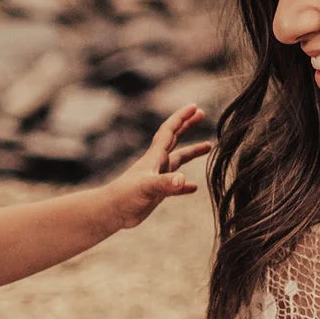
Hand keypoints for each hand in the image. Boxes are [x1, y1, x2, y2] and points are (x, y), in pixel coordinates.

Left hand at [104, 104, 213, 230]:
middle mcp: (157, 163)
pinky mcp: (157, 192)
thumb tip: (182, 180)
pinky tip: (193, 188)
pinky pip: (175, 185)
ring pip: (178, 160)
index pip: (170, 131)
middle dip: (187, 125)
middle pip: (174, 138)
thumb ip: (165, 184)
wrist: (111, 211)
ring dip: (192, 152)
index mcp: (155, 157)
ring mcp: (157, 177)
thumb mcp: (147, 188)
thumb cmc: (125, 196)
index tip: (195, 107)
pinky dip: (184, 185)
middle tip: (202, 114)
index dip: (182, 118)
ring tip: (208, 146)